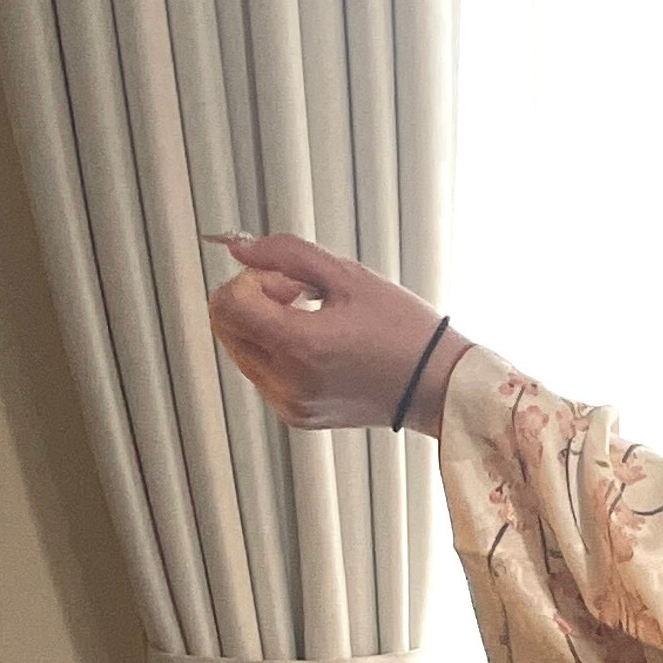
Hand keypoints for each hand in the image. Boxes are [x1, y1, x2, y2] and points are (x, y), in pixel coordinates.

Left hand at [208, 233, 467, 435]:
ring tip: (314, 321)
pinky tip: (319, 345)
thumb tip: (238, 247)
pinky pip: (261, 372)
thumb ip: (287, 253)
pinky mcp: (295, 415)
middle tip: (299, 296)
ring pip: (239, 348)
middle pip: (225, 326)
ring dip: (263, 325)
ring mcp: (289, 404)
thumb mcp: (350, 276)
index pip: (228, 303)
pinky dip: (276, 350)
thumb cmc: (406, 332)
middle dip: (253, 300)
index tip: (290, 281)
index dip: (253, 280)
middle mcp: (288, 383)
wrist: (438, 387)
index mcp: (301, 347)